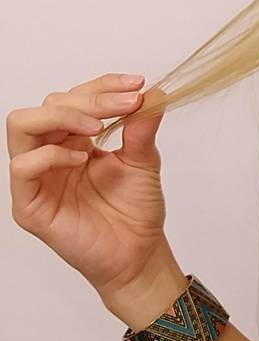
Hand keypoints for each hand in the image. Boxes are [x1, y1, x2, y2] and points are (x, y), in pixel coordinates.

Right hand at [7, 72, 175, 303]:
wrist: (139, 255)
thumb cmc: (136, 212)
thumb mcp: (143, 161)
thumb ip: (141, 127)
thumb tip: (154, 92)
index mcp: (74, 139)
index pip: (74, 97)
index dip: (102, 85)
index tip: (136, 85)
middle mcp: (51, 153)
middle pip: (48, 105)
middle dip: (89, 98)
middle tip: (126, 104)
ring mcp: (36, 178)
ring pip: (22, 126)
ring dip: (62, 116)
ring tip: (97, 127)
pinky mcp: (29, 204)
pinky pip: (23, 166)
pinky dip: (51, 154)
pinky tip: (82, 159)